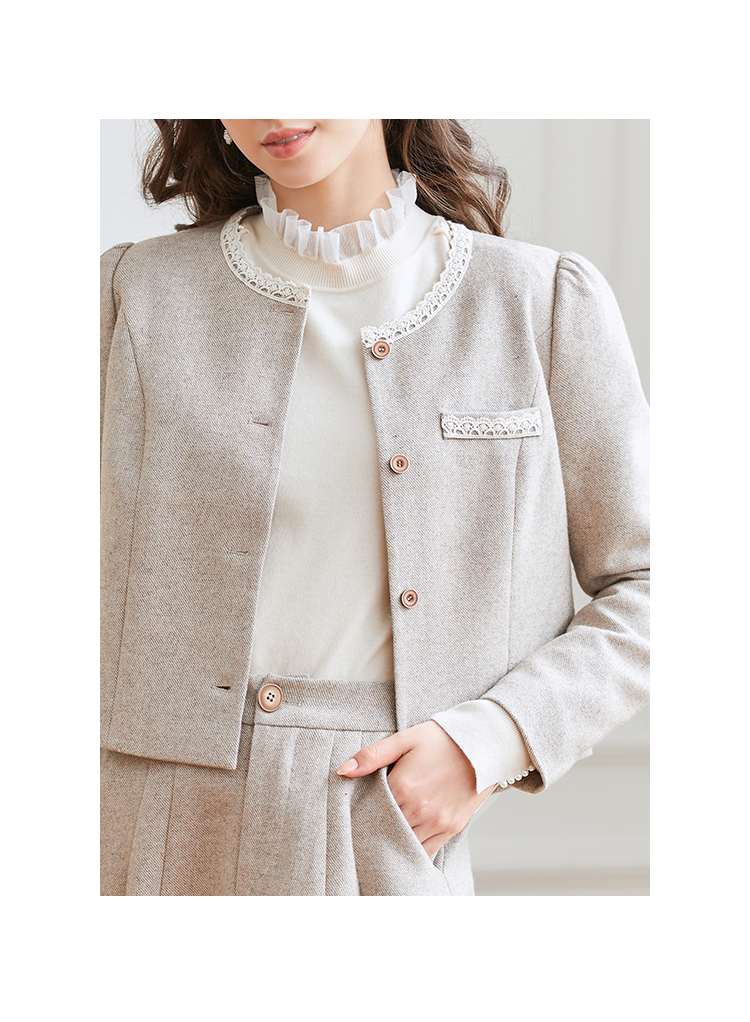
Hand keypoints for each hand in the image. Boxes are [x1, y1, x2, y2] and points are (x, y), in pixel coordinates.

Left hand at [336, 720, 494, 854]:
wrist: (483, 744)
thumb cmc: (443, 739)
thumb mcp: (405, 739)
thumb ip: (372, 755)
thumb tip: (343, 770)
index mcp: (403, 787)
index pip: (371, 811)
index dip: (363, 812)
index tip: (358, 811)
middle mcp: (419, 810)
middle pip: (387, 830)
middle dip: (378, 828)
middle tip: (370, 825)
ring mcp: (437, 821)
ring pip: (406, 844)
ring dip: (395, 841)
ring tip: (388, 832)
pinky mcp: (452, 827)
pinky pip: (427, 850)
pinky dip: (415, 848)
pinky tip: (407, 840)